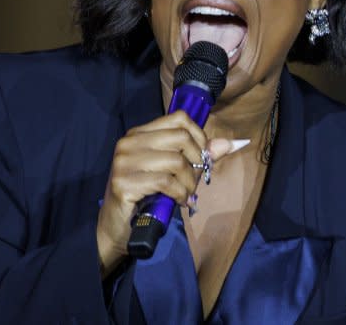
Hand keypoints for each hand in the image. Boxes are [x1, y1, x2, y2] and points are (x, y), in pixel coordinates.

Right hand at [95, 110, 236, 276]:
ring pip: (176, 161)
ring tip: (185, 194)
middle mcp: (129, 142)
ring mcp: (124, 162)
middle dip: (196, 162)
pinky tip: (178, 201)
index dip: (199, 136)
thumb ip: (199, 155)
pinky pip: (166, 182)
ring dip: (189, 182)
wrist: (116, 227)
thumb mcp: (173, 171)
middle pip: (181, 138)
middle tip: (193, 181)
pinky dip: (179, 194)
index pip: (179, 118)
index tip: (202, 158)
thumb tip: (229, 144)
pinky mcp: (123, 183)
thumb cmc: (146, 196)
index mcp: (139, 134)